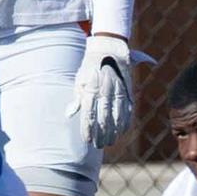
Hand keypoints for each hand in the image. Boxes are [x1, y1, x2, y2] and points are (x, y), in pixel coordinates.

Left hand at [68, 33, 134, 147]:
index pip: (89, 114)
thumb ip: (76, 98)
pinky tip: (121, 131)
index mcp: (91, 88)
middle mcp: (105, 91)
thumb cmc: (90, 67)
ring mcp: (118, 91)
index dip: (88, 129)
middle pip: (103, 118)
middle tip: (98, 146)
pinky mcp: (127, 90)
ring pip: (117, 116)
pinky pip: (128, 110)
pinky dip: (125, 122)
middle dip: (101, 134)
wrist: (110, 50)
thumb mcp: (79, 79)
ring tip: (109, 142)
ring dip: (113, 131)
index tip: (87, 140)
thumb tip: (69, 114)